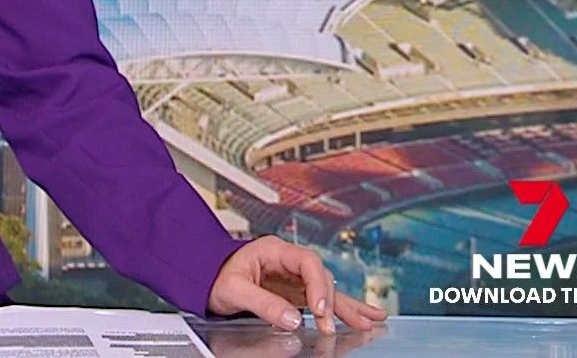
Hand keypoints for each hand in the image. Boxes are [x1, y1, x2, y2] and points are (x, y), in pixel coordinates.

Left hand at [206, 236, 387, 334]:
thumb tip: (293, 319)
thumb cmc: (215, 276)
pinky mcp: (295, 292)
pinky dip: (341, 309)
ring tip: (371, 321)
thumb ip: (263, 303)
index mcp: (274, 250)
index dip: (317, 285)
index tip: (319, 309)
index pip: (307, 263)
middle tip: (336, 325)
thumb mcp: (234, 290)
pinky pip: (322, 299)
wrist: (205, 277)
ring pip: (328, 289)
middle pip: (321, 276)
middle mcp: (288, 261)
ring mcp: (293, 277)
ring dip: (347, 306)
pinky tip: (362, 317)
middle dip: (332, 302)